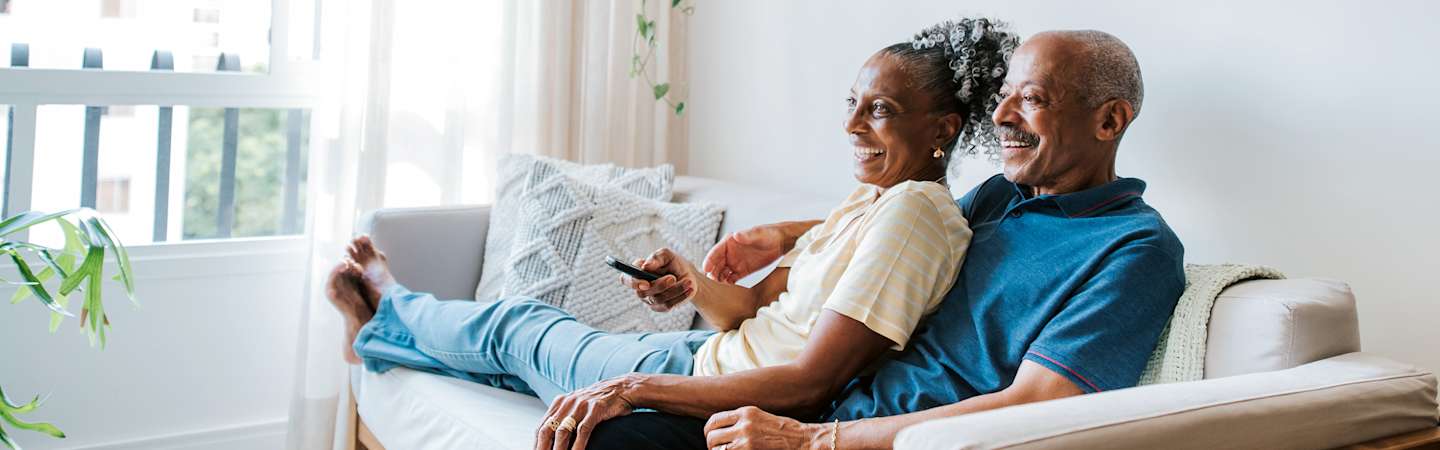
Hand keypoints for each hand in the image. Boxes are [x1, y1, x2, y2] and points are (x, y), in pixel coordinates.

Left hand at [535, 375, 639, 449]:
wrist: (622, 388)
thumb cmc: (598, 402)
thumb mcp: (577, 406)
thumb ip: (564, 417)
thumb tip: (551, 437)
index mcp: (560, 403)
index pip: (541, 427)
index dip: (537, 444)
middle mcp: (567, 403)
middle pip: (547, 430)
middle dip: (543, 448)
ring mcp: (581, 406)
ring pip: (563, 432)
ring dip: (558, 449)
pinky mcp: (595, 409)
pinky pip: (583, 430)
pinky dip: (578, 445)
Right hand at [621, 248, 699, 311]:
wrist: (687, 275)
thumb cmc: (673, 263)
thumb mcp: (666, 255)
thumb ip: (655, 257)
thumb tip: (645, 266)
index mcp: (637, 272)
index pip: (625, 279)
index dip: (632, 282)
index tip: (645, 282)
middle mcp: (640, 288)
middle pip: (643, 292)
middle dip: (659, 285)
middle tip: (672, 278)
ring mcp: (650, 299)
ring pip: (658, 299)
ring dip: (675, 290)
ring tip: (688, 281)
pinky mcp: (661, 307)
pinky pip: (668, 305)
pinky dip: (680, 296)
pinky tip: (689, 288)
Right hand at [703, 224, 792, 283]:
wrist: (781, 242)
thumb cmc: (770, 234)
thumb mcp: (759, 233)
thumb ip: (747, 235)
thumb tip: (736, 235)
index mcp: (729, 242)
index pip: (715, 252)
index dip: (709, 260)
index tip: (706, 269)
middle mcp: (729, 253)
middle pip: (716, 265)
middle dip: (712, 273)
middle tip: (711, 282)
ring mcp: (734, 263)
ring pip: (721, 273)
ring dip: (718, 280)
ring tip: (718, 288)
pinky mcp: (741, 271)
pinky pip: (731, 279)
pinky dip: (727, 284)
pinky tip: (727, 290)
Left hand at [704, 406, 824, 449]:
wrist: (803, 439)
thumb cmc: (785, 431)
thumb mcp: (761, 417)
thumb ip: (742, 421)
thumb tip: (725, 431)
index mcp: (745, 411)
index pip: (714, 420)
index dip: (709, 431)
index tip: (711, 437)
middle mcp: (744, 423)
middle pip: (712, 436)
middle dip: (712, 446)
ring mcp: (746, 438)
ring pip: (717, 449)